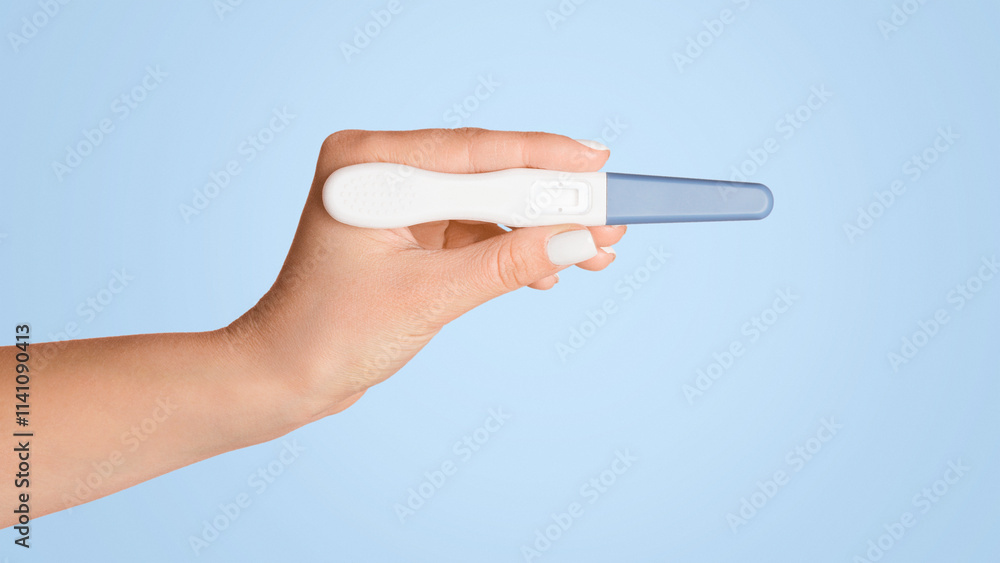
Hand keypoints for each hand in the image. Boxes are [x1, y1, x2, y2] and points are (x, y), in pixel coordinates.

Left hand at [229, 128, 626, 419]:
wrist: (285, 377)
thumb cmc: (332, 334)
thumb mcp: (430, 296)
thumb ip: (507, 263)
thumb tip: (579, 239)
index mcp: (367, 164)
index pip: (473, 151)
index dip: (544, 158)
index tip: (598, 162)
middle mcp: (378, 167)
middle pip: (485, 172)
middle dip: (548, 200)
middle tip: (608, 212)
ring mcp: (393, 197)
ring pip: (485, 201)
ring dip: (535, 229)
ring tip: (592, 251)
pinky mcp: (406, 227)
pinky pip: (472, 226)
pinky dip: (508, 247)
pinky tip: (547, 269)